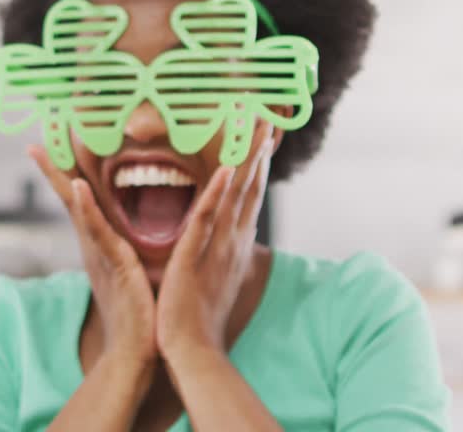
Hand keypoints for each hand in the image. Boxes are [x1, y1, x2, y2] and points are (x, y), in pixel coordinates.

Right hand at [29, 145, 156, 367]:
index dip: (64, 173)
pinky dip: (85, 209)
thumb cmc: (140, 315)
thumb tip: (136, 240)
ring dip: (62, 180)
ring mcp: (100, 254)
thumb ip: (131, 253)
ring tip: (45, 153)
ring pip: (77, 209)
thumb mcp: (135, 274)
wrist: (139, 352)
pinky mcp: (114, 264)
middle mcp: (94, 246)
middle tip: (34, 142)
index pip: (79, 201)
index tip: (48, 147)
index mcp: (100, 244)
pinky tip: (77, 187)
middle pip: (68, 199)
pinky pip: (97, 231)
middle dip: (52, 170)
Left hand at [155, 132, 274, 358]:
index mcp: (234, 242)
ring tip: (257, 127)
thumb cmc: (199, 315)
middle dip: (260, 150)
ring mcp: (216, 246)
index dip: (259, 162)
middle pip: (250, 186)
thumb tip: (224, 236)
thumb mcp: (214, 273)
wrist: (191, 349)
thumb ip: (219, 249)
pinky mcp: (194, 255)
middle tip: (270, 114)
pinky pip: (206, 218)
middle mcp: (232, 239)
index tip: (267, 133)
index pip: (251, 194)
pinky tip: (226, 168)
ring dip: (247, 159)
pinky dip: (218, 192)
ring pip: (235, 195)